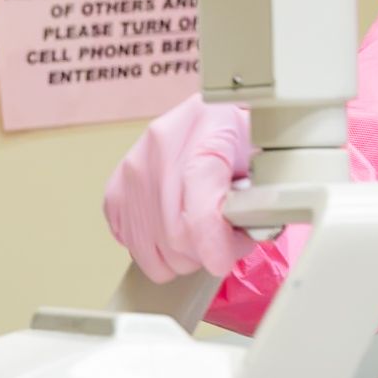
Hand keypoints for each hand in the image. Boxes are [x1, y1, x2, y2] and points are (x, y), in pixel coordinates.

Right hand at [103, 95, 254, 283]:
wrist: (204, 117)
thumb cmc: (237, 137)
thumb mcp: (262, 156)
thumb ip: (258, 197)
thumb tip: (245, 237)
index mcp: (205, 136)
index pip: (200, 209)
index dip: (213, 246)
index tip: (222, 260)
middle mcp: (160, 152)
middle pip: (175, 237)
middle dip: (206, 253)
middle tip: (226, 241)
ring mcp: (133, 172)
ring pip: (151, 251)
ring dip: (181, 257)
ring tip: (200, 236)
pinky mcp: (115, 190)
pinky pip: (133, 246)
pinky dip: (157, 250)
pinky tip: (175, 227)